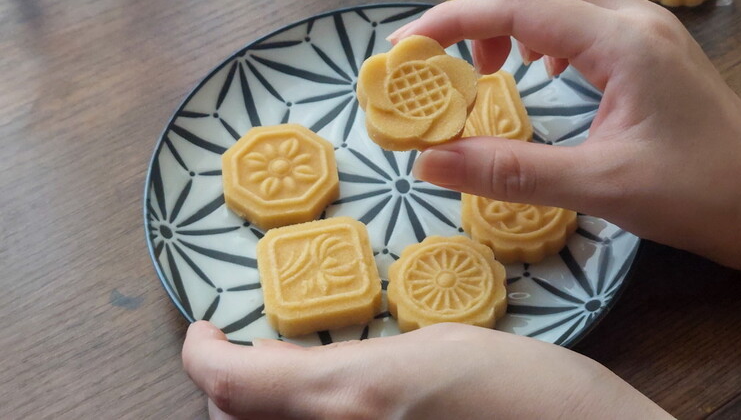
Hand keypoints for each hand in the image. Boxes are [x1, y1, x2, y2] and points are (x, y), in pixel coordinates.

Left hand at [183, 320, 670, 418]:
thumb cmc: (533, 393)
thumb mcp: (441, 347)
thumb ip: (360, 364)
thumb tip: (301, 372)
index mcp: (348, 398)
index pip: (228, 384)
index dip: (201, 355)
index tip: (203, 334)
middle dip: (229, 392)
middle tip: (254, 358)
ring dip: (261, 417)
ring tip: (291, 384)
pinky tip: (341, 413)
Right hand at [391, 0, 740, 290]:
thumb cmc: (698, 195)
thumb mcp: (598, 187)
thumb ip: (510, 170)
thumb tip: (429, 161)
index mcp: (620, 42)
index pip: (517, 5)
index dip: (451, 21)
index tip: (405, 49)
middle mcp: (632, 17)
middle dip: (484, 2)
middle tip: (462, 63)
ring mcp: (643, 24)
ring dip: (515, 6)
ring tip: (495, 66)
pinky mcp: (647, 42)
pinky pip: (583, 3)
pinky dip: (543, 22)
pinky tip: (542, 70)